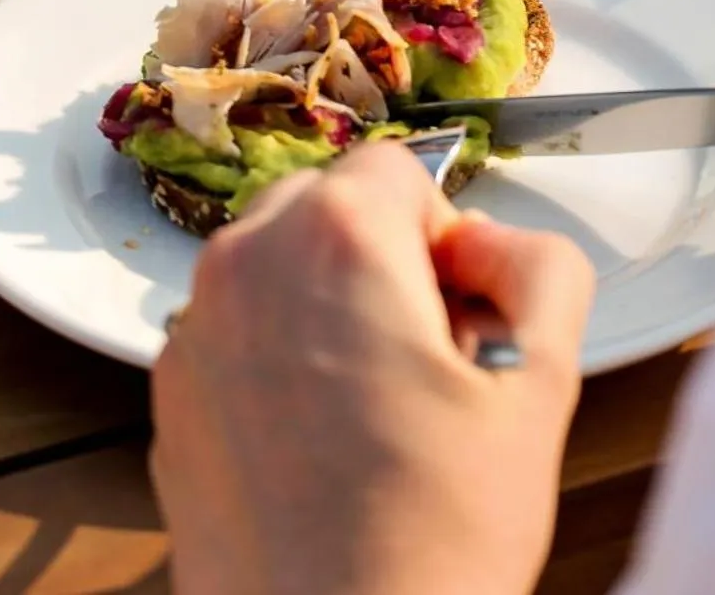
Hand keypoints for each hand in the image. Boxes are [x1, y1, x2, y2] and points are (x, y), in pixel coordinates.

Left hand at [151, 140, 594, 594]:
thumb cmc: (432, 547)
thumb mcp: (541, 387)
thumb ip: (544, 270)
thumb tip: (497, 244)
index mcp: (337, 240)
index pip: (398, 167)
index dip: (445, 235)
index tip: (462, 308)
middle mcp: (247, 265)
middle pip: (326, 203)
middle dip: (380, 256)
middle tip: (427, 354)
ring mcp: (195, 334)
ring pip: (274, 263)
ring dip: (325, 301)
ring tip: (379, 406)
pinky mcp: (170, 400)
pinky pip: (234, 332)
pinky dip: (277, 356)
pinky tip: (326, 445)